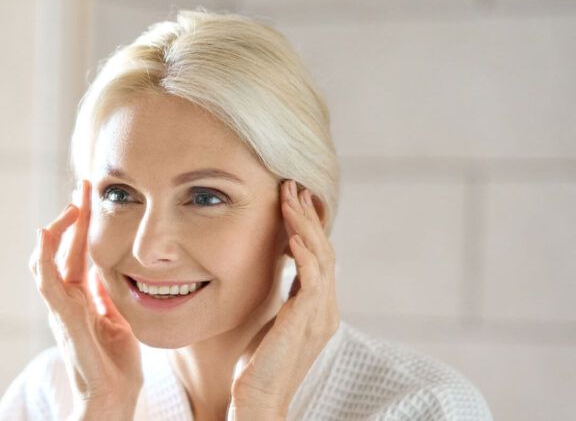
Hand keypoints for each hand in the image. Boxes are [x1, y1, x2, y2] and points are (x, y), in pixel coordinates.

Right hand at [29, 180, 142, 420]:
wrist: (113, 397)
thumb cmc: (116, 365)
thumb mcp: (117, 319)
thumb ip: (107, 296)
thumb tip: (106, 272)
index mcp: (79, 298)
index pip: (74, 252)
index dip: (80, 224)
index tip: (90, 196)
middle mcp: (65, 299)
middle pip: (60, 248)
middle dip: (71, 215)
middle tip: (84, 186)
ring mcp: (60, 308)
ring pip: (46, 259)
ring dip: (57, 229)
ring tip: (72, 205)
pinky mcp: (63, 317)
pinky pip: (45, 281)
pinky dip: (42, 256)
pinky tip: (45, 234)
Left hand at [230, 180, 339, 419]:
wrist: (259, 399)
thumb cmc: (258, 365)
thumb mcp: (272, 322)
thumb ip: (282, 299)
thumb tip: (274, 273)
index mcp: (319, 307)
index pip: (319, 255)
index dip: (308, 224)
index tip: (294, 197)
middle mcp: (326, 309)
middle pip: (324, 249)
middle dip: (308, 215)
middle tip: (293, 185)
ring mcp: (320, 316)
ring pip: (321, 257)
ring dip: (304, 224)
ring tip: (289, 197)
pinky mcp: (307, 323)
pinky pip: (312, 280)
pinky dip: (303, 254)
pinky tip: (291, 236)